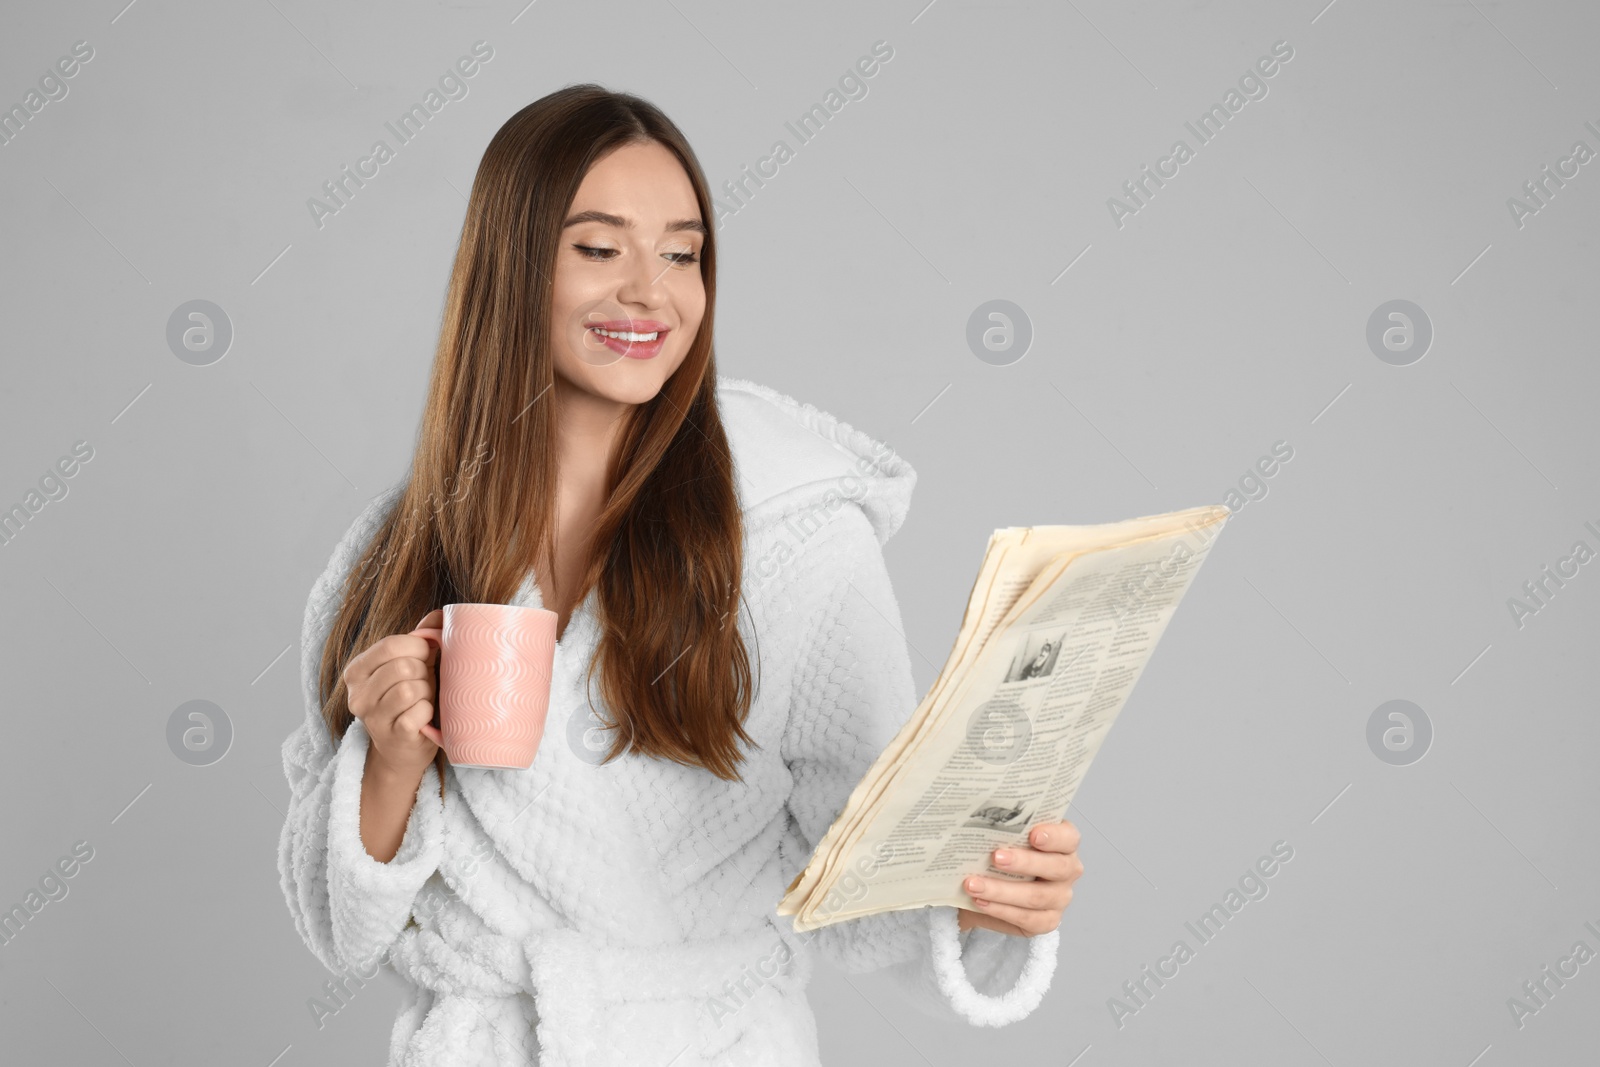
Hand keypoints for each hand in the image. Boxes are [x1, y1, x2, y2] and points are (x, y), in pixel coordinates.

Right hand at [343, 609, 445, 780]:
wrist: (403, 749)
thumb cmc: (409, 700)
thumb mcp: (410, 665)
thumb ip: (421, 638)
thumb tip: (440, 615)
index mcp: (357, 670)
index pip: (391, 644)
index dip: (419, 647)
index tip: (426, 656)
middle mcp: (357, 694)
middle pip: (404, 666)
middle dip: (424, 672)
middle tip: (424, 683)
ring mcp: (372, 718)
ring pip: (411, 689)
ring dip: (426, 692)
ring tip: (423, 700)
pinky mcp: (392, 736)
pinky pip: (419, 712)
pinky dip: (429, 712)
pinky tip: (424, 717)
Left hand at [957, 820, 1082, 937]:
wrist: (989, 886)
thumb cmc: (1001, 853)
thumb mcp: (1004, 836)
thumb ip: (1001, 826)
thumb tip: (975, 816)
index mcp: (1064, 843)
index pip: (1068, 837)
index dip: (1054, 836)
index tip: (1033, 834)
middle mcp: (1068, 870)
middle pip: (1056, 867)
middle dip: (1024, 862)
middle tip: (995, 857)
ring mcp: (1060, 897)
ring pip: (1036, 896)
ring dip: (1001, 890)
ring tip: (973, 884)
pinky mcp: (1047, 920)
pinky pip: (1027, 918)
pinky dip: (1000, 910)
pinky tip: (980, 901)